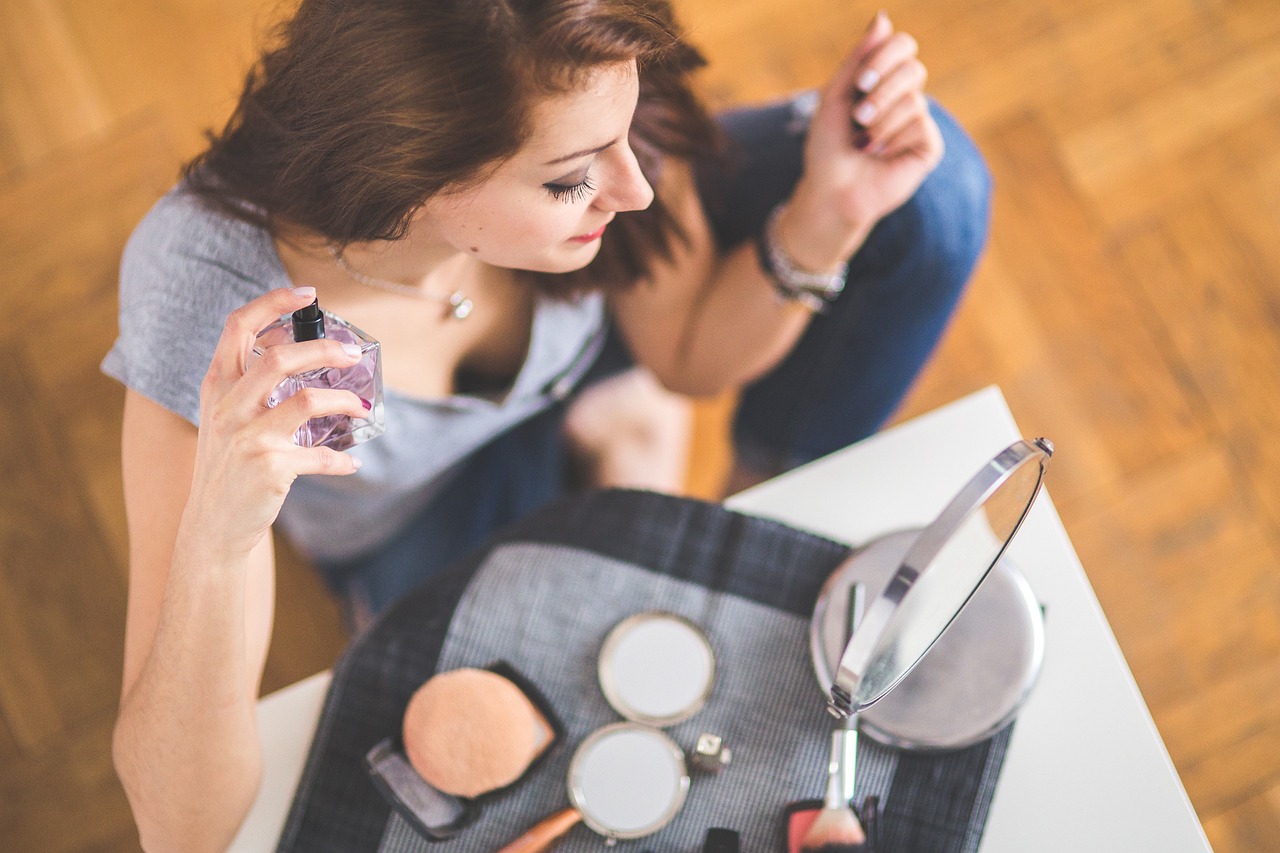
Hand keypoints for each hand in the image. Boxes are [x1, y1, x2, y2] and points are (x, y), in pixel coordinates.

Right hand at [181, 287, 367, 558]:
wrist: (212, 525)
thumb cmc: (226, 466)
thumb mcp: (224, 418)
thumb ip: (249, 386)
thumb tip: (300, 354)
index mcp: (217, 386)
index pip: (238, 327)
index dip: (272, 303)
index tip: (307, 294)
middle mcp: (229, 406)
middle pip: (280, 358)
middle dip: (324, 349)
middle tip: (353, 353)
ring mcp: (248, 437)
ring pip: (307, 400)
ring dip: (344, 400)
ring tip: (362, 406)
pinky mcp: (270, 467)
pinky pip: (320, 456)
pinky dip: (340, 460)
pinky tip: (350, 463)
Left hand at [785, 12, 943, 268]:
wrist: (831, 191)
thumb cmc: (829, 147)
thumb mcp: (836, 96)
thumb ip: (859, 58)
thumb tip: (883, 17)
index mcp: (883, 80)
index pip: (902, 46)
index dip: (885, 55)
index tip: (861, 80)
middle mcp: (905, 97)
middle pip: (912, 67)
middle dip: (881, 89)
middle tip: (858, 114)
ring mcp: (919, 122)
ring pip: (913, 98)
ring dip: (880, 120)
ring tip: (862, 142)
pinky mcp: (929, 146)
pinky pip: (920, 124)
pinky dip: (892, 138)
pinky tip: (880, 155)